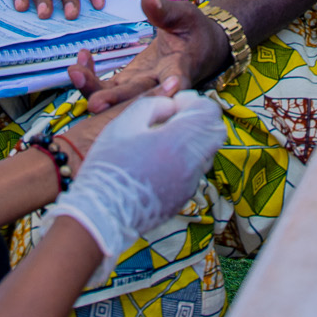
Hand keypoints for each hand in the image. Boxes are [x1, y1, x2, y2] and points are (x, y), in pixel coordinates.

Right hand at [49, 91, 226, 255]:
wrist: (100, 214)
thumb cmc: (108, 166)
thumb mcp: (123, 123)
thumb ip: (152, 104)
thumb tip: (171, 105)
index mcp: (178, 142)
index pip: (209, 112)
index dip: (194, 102)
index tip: (174, 104)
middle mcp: (191, 165)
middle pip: (216, 133)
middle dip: (199, 120)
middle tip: (173, 120)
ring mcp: (189, 185)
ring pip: (206, 154)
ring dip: (193, 141)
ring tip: (162, 142)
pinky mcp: (182, 199)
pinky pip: (193, 173)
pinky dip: (184, 162)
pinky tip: (157, 163)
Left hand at [71, 0, 230, 112]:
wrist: (198, 49)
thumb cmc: (195, 32)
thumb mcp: (185, 15)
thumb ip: (165, 10)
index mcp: (181, 68)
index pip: (177, 81)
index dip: (171, 88)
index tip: (167, 88)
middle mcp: (160, 84)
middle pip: (139, 97)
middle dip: (116, 100)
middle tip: (96, 102)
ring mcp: (141, 86)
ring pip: (117, 97)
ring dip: (94, 89)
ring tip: (75, 72)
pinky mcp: (128, 82)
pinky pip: (107, 86)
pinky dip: (92, 77)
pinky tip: (82, 58)